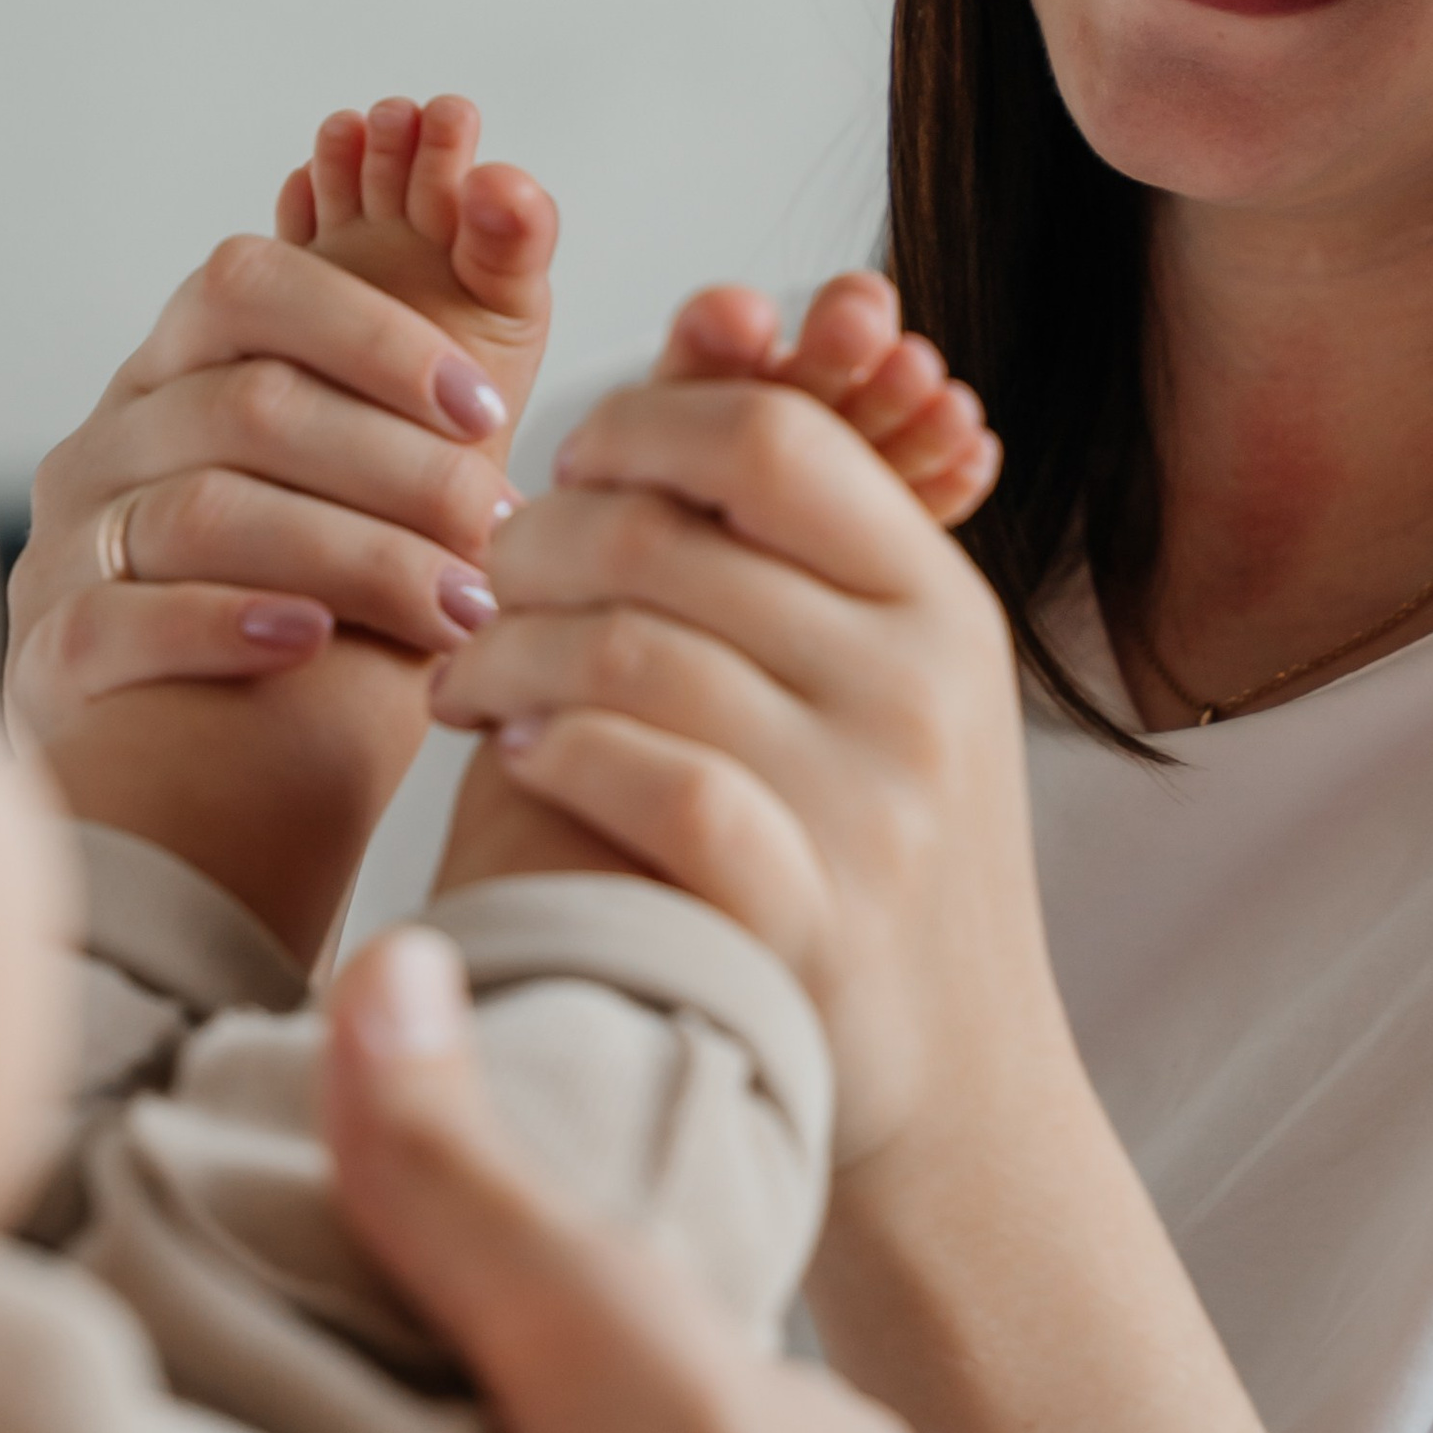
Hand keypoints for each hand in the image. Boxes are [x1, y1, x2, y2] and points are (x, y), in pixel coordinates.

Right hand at [6, 231, 522, 960]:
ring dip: (355, 555)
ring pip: (203, 510)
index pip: (247, 283)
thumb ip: (440, 377)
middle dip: (398, 466)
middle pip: (247, 405)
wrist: (215, 804)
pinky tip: (314, 643)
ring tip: (460, 610)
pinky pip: (122, 617)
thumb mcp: (380, 494)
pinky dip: (226, 623)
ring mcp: (62, 547)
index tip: (487, 411)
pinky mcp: (43, 655)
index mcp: (176, 374)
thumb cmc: (325, 631)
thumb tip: (517, 195)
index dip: (373, 332)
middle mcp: (105, 443)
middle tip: (502, 534)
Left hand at [431, 378, 1072, 1173]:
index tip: (570, 471)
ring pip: (637, 653)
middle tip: (483, 582)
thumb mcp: (890, 680)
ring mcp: (876, 806)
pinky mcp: (815, 919)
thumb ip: (807, 541)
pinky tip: (521, 755)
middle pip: (670, 539)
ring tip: (470, 677)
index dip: (639, 429)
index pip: (767, 440)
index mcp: (940, 602)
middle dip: (537, 548)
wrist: (963, 1099)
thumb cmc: (882, 858)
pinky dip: (568, 755)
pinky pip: (661, 787)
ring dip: (512, 653)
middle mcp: (922, 688)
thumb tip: (705, 333)